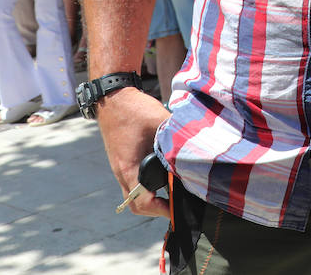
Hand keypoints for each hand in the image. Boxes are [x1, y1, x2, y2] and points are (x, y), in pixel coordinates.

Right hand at [96, 87, 170, 217]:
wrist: (113, 98)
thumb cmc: (134, 110)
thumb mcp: (159, 122)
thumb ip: (176, 138)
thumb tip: (198, 149)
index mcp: (128, 167)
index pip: (142, 201)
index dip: (161, 210)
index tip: (178, 211)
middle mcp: (122, 172)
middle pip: (136, 205)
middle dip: (157, 210)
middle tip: (178, 206)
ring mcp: (121, 168)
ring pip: (134, 196)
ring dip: (153, 199)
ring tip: (175, 194)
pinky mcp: (124, 162)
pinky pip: (135, 183)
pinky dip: (149, 187)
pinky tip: (167, 177)